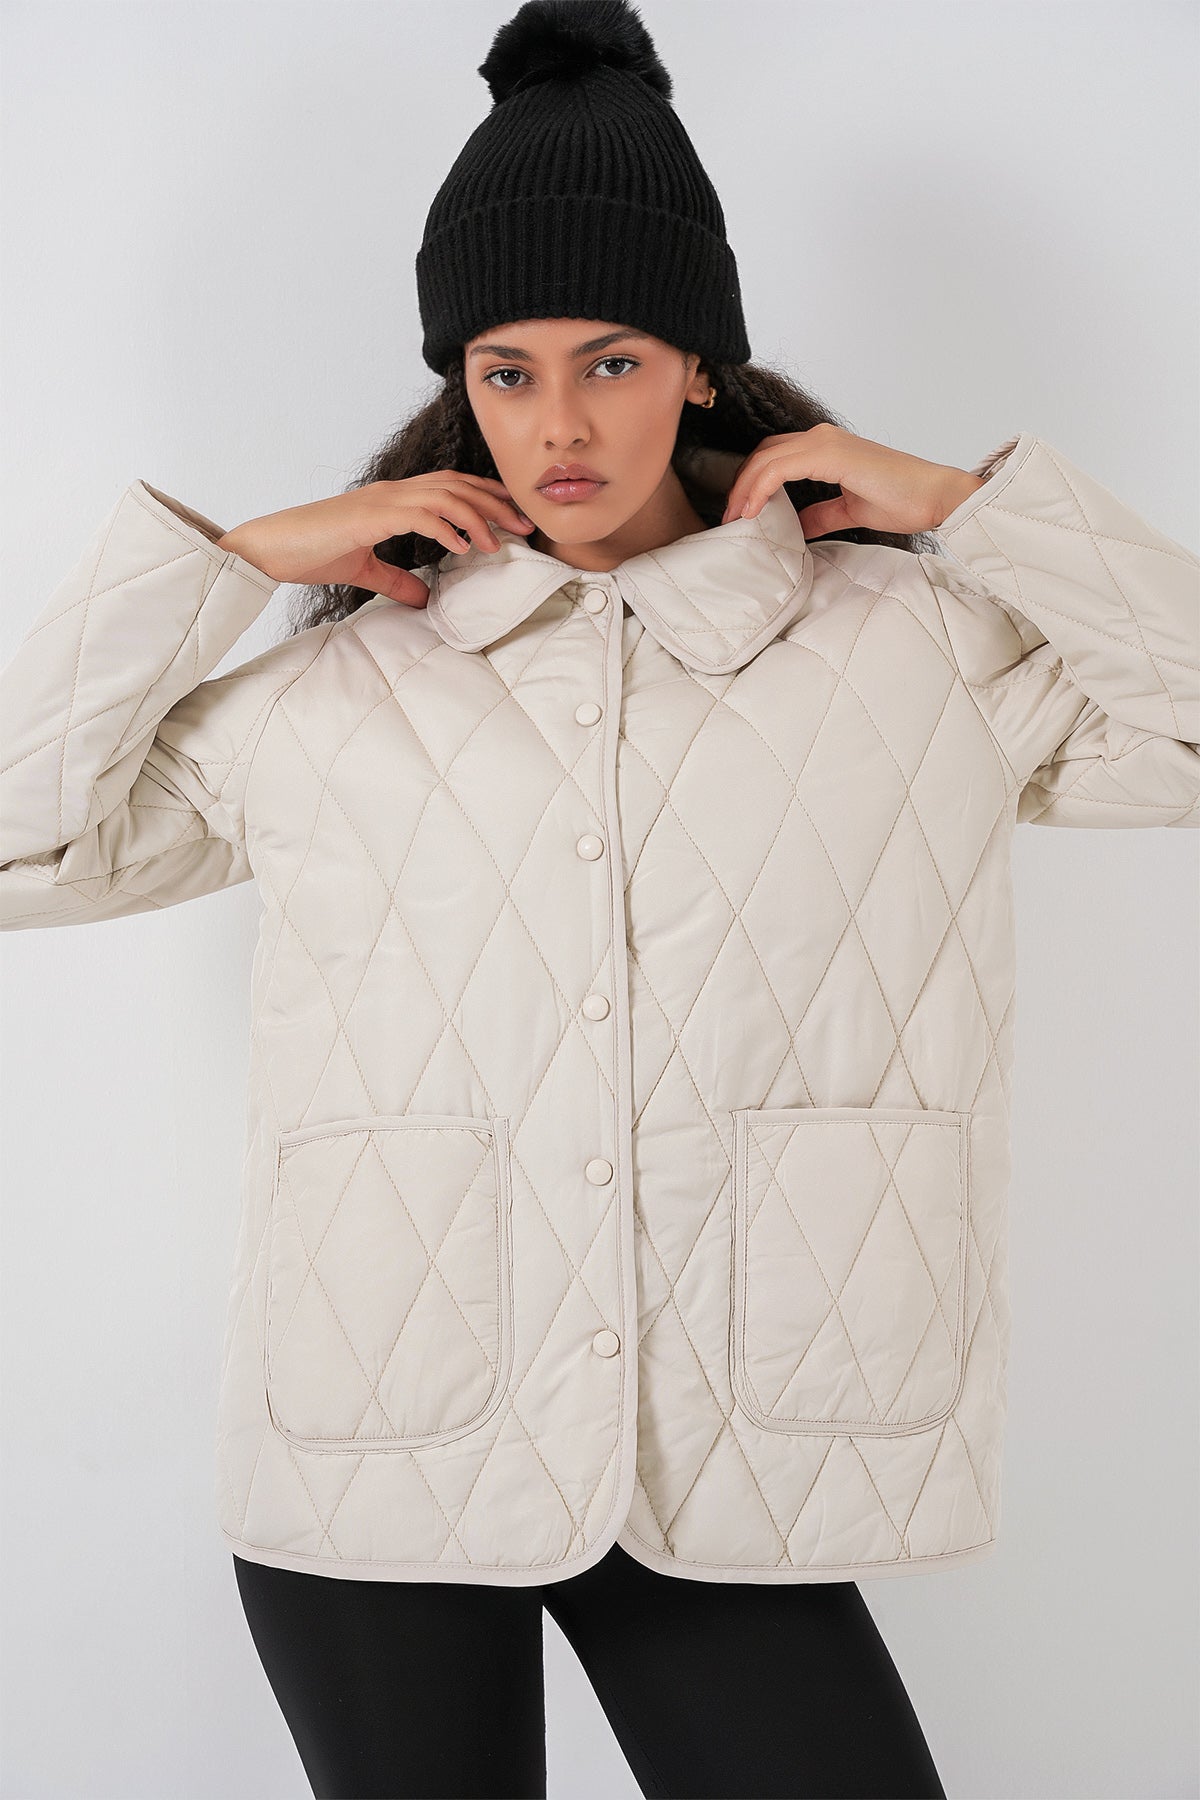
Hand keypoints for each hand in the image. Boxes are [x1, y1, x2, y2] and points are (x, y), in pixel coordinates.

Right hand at [216, 472, 536, 608]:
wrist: (268, 548)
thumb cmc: (308, 553)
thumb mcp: (363, 570)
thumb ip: (395, 580)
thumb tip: (422, 600)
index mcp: (392, 499)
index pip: (449, 487)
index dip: (484, 497)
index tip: (512, 517)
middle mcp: (392, 492)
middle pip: (457, 485)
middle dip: (495, 503)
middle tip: (525, 524)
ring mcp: (381, 500)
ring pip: (445, 495)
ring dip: (477, 516)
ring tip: (500, 542)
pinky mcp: (370, 515)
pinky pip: (419, 514)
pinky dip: (447, 528)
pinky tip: (465, 546)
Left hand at [718, 423, 986, 536]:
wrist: (935, 496)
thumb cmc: (904, 501)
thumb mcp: (850, 511)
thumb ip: (821, 515)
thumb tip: (796, 526)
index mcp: (827, 448)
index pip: (774, 457)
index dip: (751, 483)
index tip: (738, 514)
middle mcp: (822, 438)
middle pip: (763, 454)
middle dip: (740, 484)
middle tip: (727, 516)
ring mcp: (826, 442)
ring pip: (766, 458)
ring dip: (744, 487)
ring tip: (734, 516)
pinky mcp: (830, 454)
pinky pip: (780, 467)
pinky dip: (759, 487)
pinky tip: (752, 509)